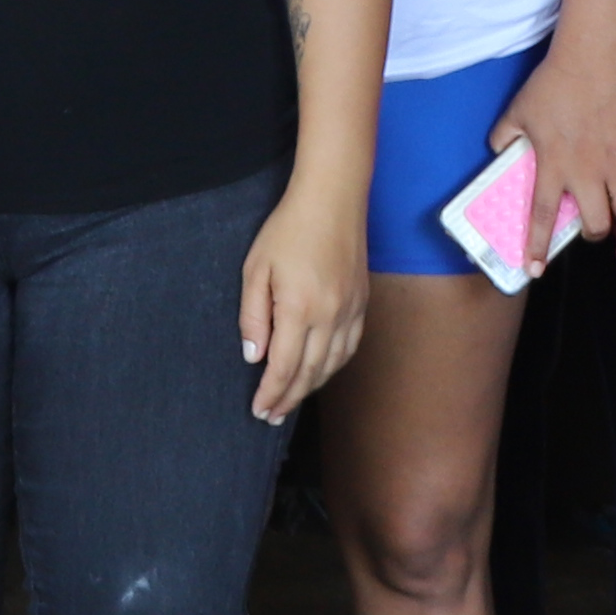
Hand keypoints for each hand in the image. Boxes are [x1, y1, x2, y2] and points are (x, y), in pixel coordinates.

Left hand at [237, 178, 370, 421]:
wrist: (333, 199)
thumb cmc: (288, 229)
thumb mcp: (256, 269)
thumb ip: (253, 315)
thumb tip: (254, 356)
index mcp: (300, 309)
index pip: (284, 367)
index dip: (271, 393)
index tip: (259, 410)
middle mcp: (330, 316)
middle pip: (310, 373)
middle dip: (289, 398)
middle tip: (271, 415)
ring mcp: (350, 311)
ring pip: (333, 364)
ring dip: (311, 387)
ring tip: (292, 399)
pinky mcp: (361, 303)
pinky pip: (349, 347)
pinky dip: (333, 366)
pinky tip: (321, 371)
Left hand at [502, 36, 615, 245]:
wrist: (593, 60)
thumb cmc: (552, 86)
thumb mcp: (517, 111)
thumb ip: (504, 136)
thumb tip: (500, 151)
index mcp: (553, 166)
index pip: (542, 216)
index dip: (536, 246)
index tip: (533, 270)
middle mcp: (586, 172)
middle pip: (596, 224)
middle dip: (591, 233)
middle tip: (587, 226)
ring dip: (615, 213)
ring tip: (609, 204)